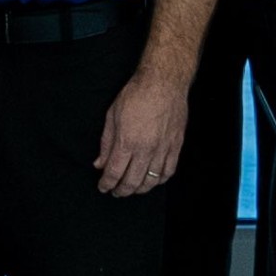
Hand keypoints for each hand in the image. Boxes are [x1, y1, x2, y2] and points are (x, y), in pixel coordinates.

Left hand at [94, 70, 187, 195]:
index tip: (102, 187)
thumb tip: (99, 163)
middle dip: (121, 191)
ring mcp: (163, 149)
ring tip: (131, 189)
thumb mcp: (112, 116)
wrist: (163, 83)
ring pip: (152, 181)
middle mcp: (146, 150)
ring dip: (139, 189)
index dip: (106, 184)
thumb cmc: (135, 95)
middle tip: (115, 192)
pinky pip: (168, 171)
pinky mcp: (176, 146)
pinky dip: (159, 181)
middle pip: (132, 181)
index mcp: (127, 141)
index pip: (114, 173)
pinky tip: (152, 181)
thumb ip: (106, 143)